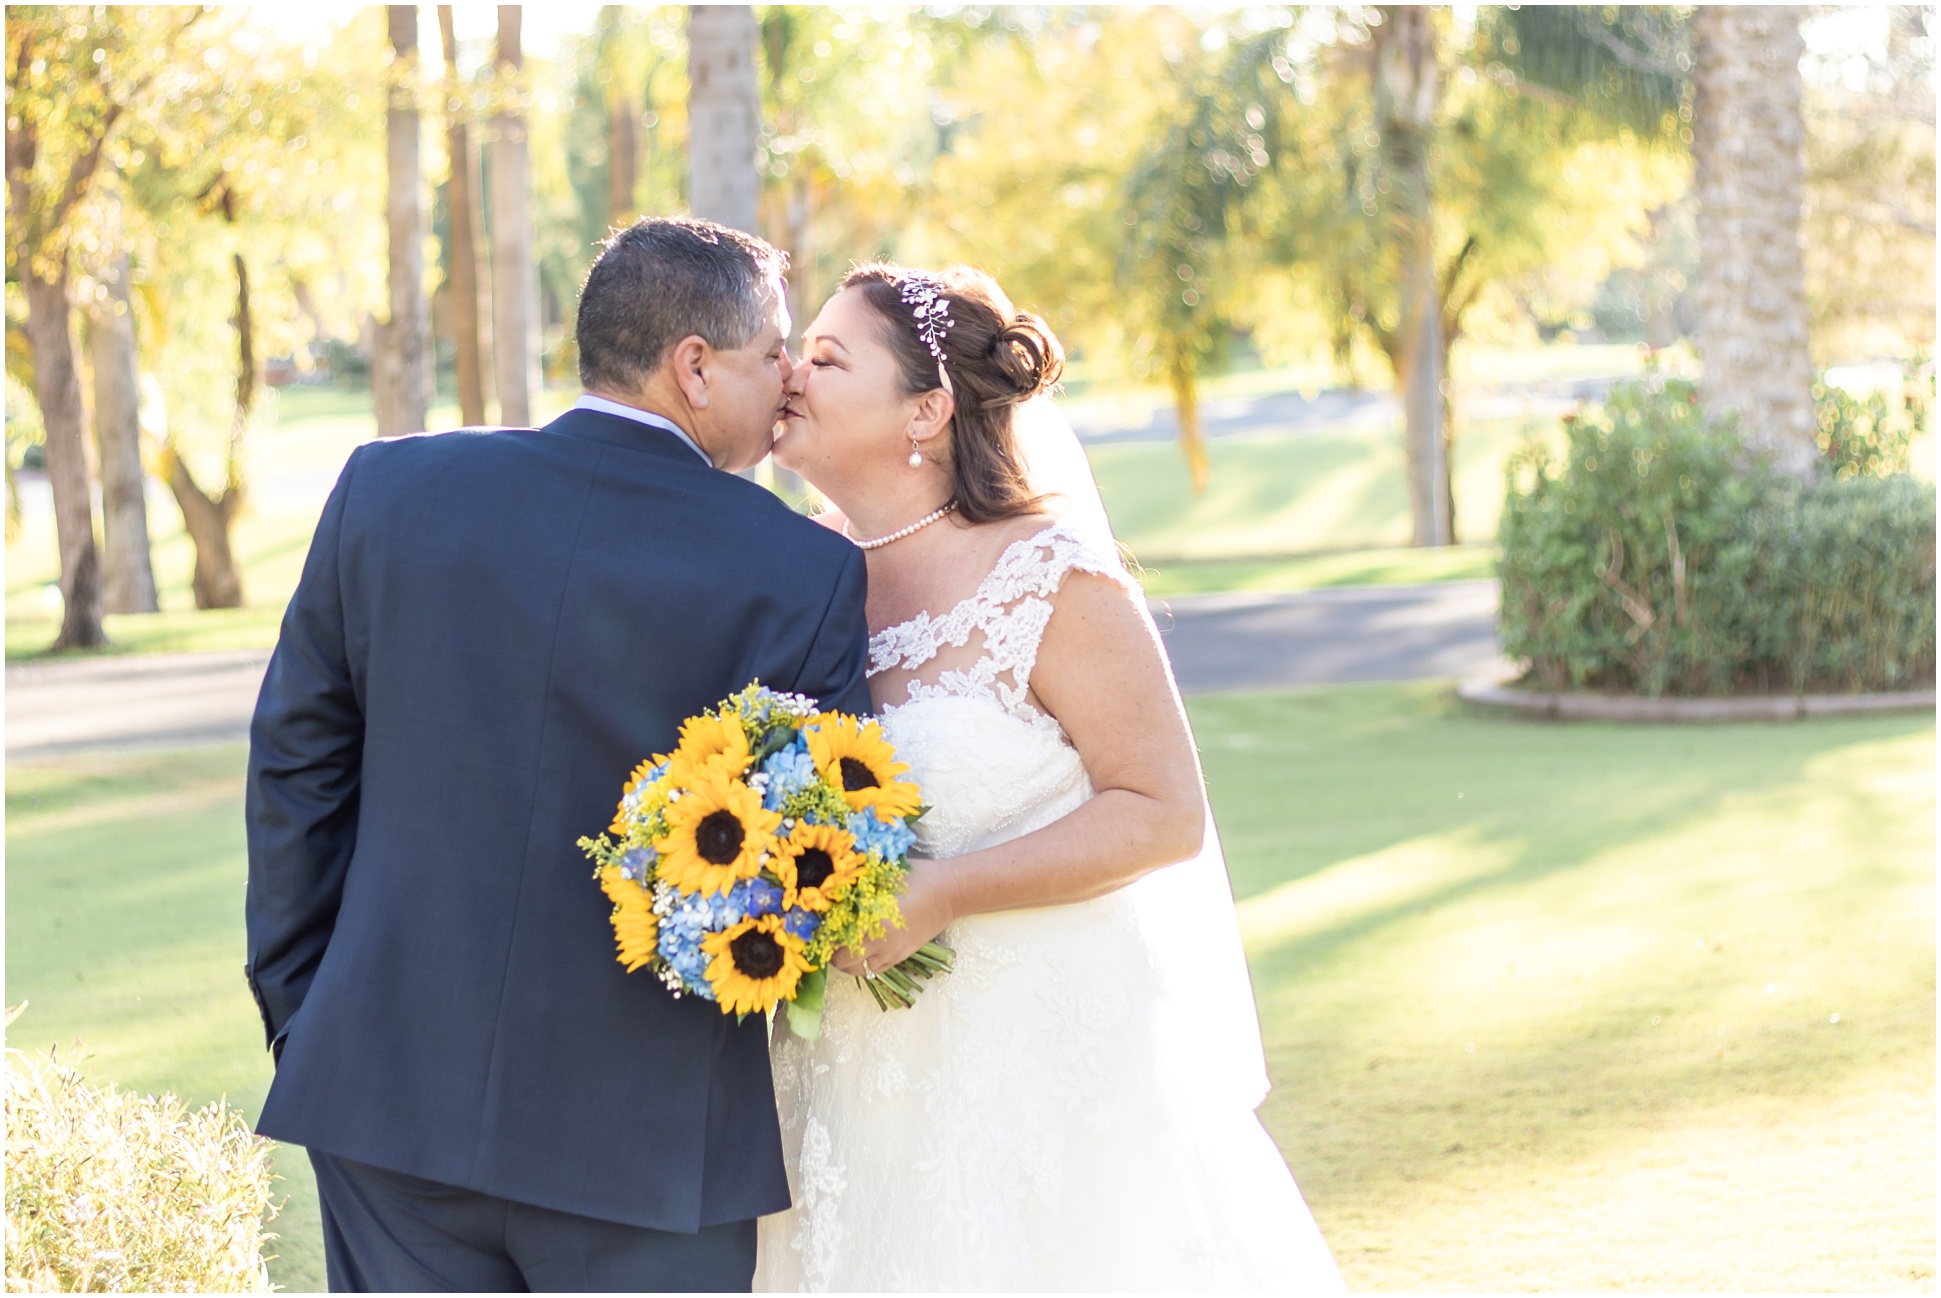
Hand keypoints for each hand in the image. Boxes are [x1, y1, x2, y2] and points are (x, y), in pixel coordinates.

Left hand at [831, 859, 955, 976]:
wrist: (947, 892)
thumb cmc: (914, 877)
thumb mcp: (881, 877)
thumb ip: (856, 886)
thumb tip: (829, 891)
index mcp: (871, 920)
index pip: (834, 937)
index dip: (821, 934)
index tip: (816, 926)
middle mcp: (879, 943)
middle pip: (841, 961)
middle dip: (830, 951)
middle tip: (827, 936)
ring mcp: (891, 953)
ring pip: (857, 970)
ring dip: (845, 961)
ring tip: (843, 945)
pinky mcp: (900, 957)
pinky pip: (874, 970)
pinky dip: (862, 964)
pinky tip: (862, 948)